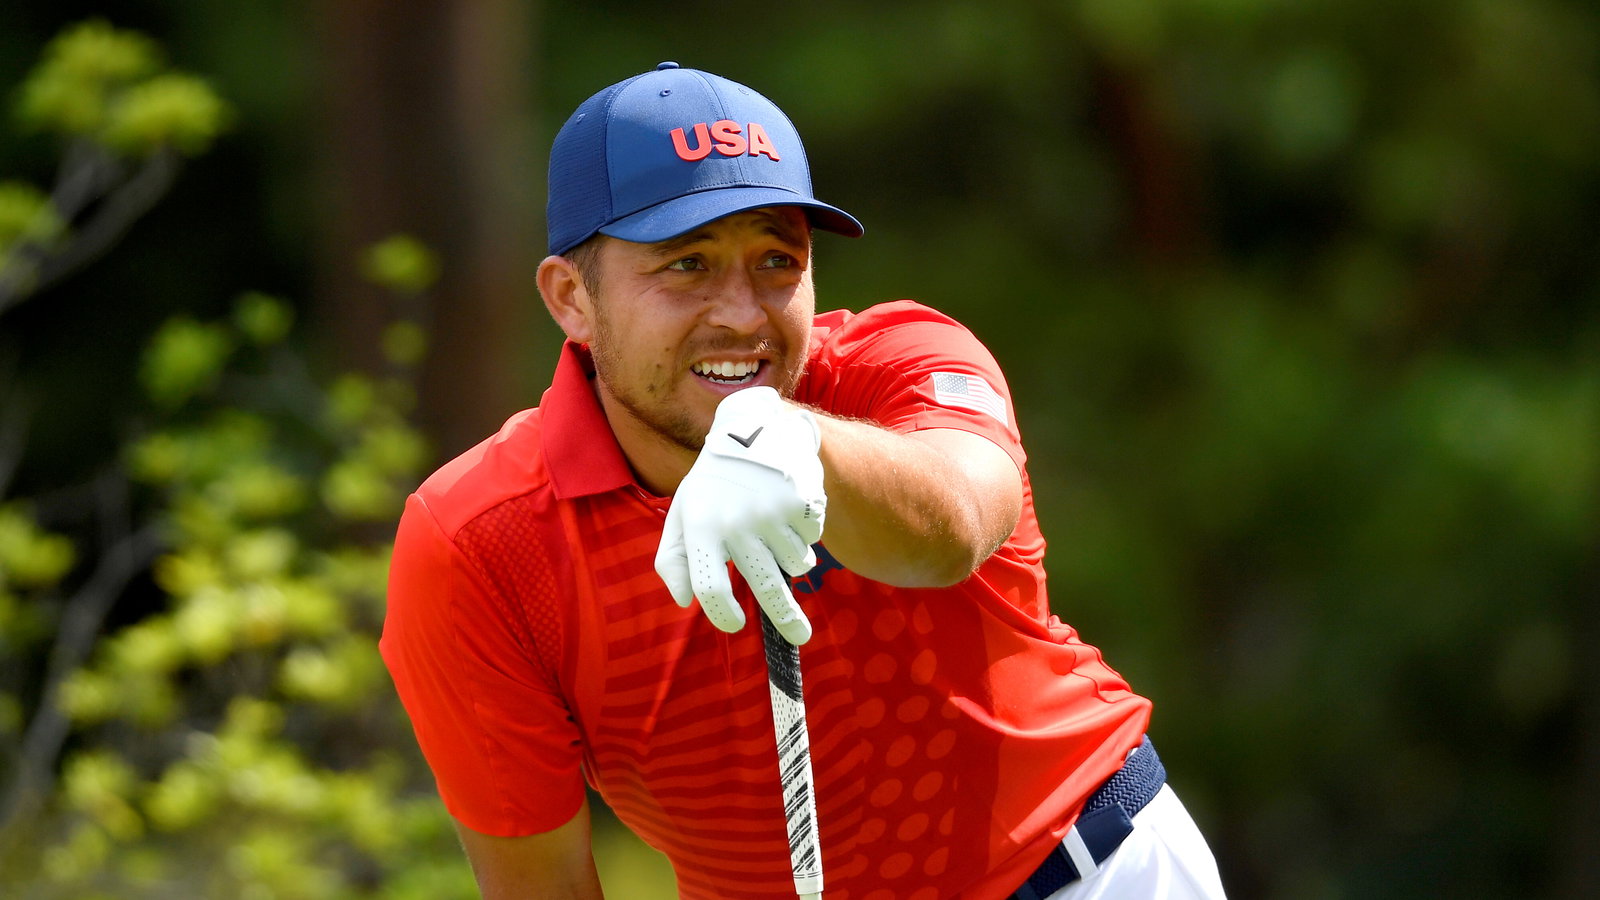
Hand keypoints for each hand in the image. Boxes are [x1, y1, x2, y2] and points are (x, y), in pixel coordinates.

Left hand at [654, 387, 825, 644]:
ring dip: (794, 559)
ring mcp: (771, 511)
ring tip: (778, 532)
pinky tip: (790, 510)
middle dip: (787, 620)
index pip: (709, 586)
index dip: (722, 614)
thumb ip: (673, 559)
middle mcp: (736, 521)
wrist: (754, 430)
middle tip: (800, 638)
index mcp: (700, 526)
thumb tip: (684, 601)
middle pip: (766, 587)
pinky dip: (807, 534)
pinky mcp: (801, 500)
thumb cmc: (713, 484)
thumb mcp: (683, 512)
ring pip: (796, 563)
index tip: (735, 624)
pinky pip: (813, 539)